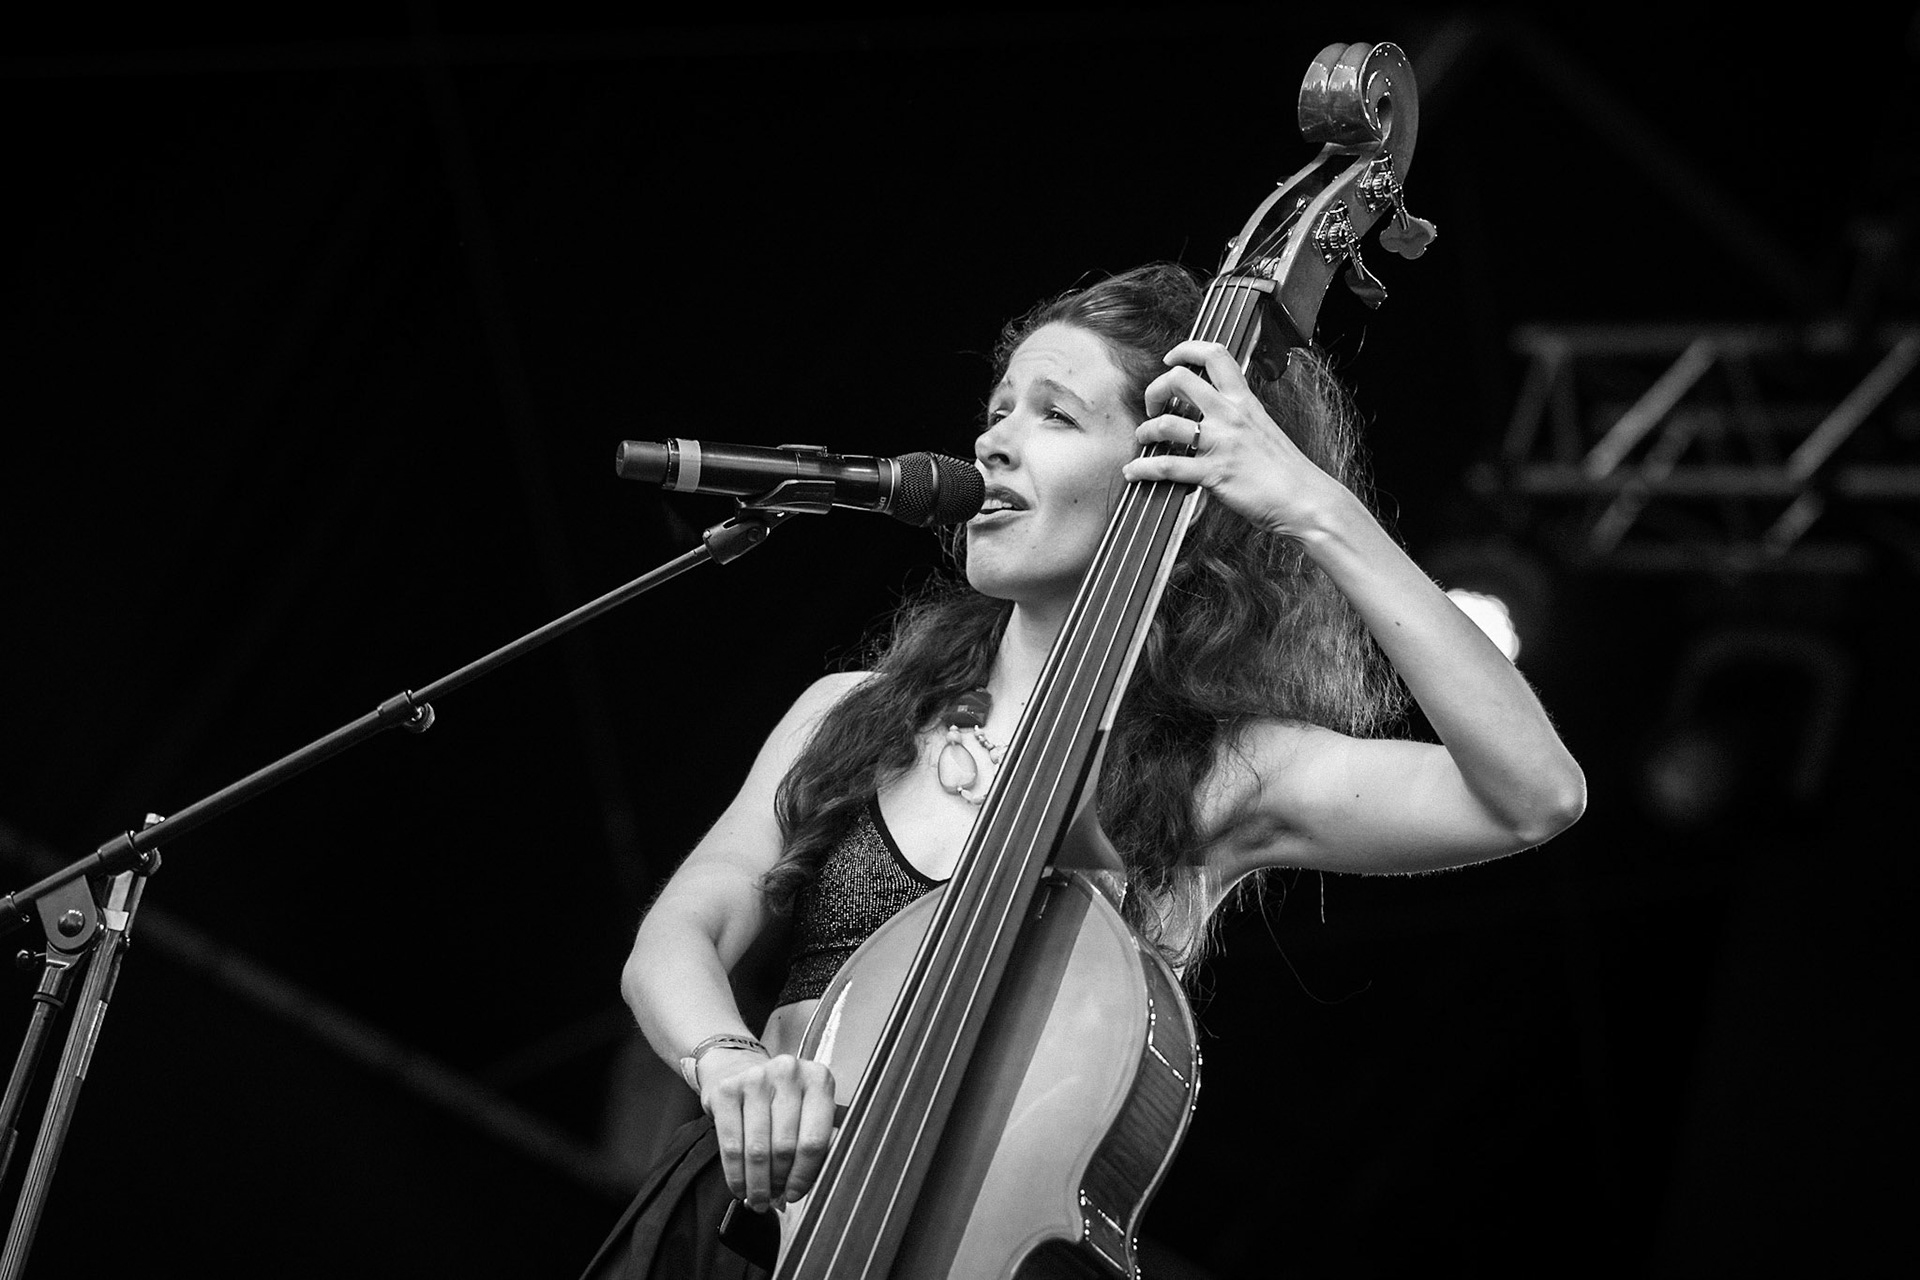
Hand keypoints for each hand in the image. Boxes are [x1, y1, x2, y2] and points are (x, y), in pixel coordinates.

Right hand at [700, 1048, 836, 1211]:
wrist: (739, 1069)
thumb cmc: (781, 1099)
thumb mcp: (809, 1110)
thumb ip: (821, 1140)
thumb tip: (819, 1181)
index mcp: (818, 1080)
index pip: (814, 1139)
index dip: (804, 1175)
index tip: (796, 1193)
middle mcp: (788, 1073)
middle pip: (785, 1146)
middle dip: (779, 1181)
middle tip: (775, 1198)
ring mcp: (755, 1079)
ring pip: (757, 1150)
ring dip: (757, 1183)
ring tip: (757, 1198)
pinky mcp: (726, 1091)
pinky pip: (731, 1145)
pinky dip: (735, 1174)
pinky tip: (740, 1186)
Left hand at [1122, 339, 1343, 537]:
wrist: (1305, 499)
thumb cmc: (1287, 471)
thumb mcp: (1263, 429)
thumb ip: (1239, 418)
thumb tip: (1215, 417)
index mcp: (1244, 401)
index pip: (1215, 355)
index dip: (1186, 349)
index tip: (1171, 359)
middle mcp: (1230, 415)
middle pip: (1180, 379)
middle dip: (1155, 389)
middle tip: (1153, 406)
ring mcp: (1220, 443)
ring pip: (1166, 423)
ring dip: (1145, 430)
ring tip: (1143, 439)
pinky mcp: (1213, 473)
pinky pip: (1166, 466)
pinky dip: (1143, 468)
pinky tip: (1133, 472)